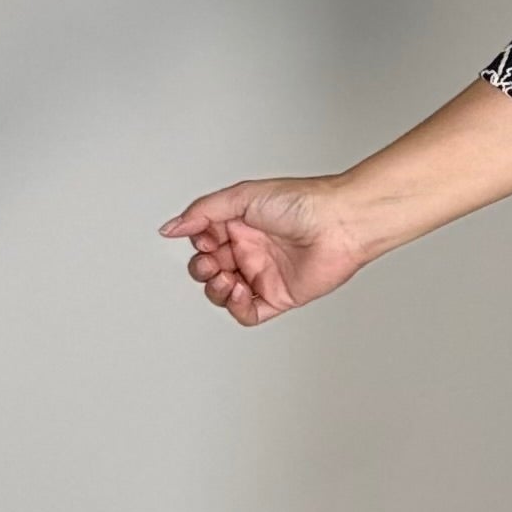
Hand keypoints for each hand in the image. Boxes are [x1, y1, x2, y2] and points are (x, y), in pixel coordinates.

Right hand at [158, 176, 371, 326]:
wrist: (340, 223)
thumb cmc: (302, 202)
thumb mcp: (242, 197)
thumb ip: (203, 212)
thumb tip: (171, 228)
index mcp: (240, 226)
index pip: (202, 243)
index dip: (197, 244)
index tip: (206, 238)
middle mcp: (251, 251)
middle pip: (208, 271)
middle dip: (202, 270)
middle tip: (214, 261)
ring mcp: (264, 275)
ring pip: (223, 294)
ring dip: (215, 290)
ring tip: (227, 278)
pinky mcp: (280, 296)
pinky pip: (249, 314)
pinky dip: (236, 308)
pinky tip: (240, 292)